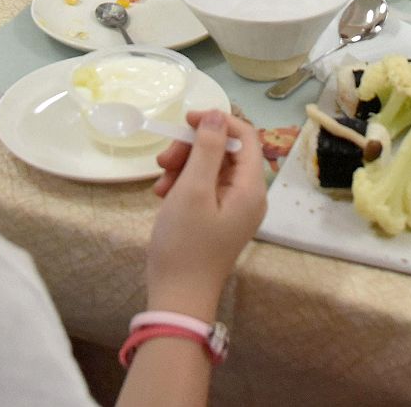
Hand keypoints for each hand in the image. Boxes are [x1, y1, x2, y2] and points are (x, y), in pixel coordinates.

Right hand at [146, 109, 265, 319]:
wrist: (178, 297)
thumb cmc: (185, 243)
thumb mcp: (193, 189)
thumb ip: (206, 148)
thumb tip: (217, 113)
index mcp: (251, 187)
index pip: (245, 136)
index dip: (216, 122)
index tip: (184, 121)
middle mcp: (249, 196)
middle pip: (225, 152)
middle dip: (192, 149)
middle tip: (163, 160)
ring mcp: (233, 210)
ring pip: (210, 169)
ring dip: (183, 167)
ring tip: (159, 183)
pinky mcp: (218, 220)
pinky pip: (204, 189)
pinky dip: (183, 185)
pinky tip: (162, 196)